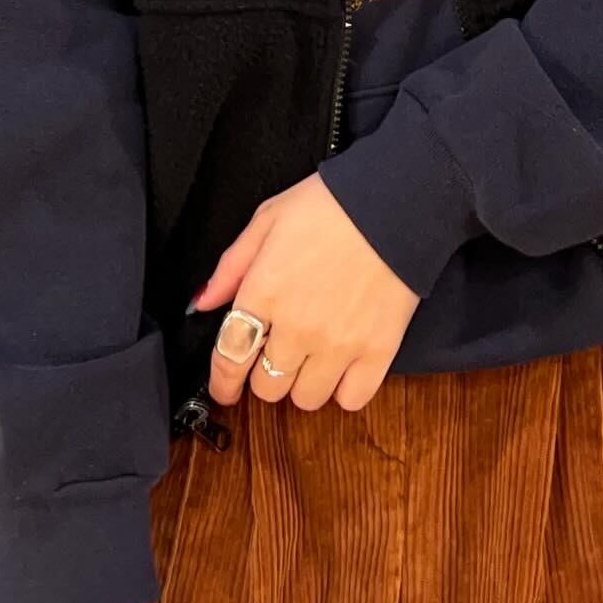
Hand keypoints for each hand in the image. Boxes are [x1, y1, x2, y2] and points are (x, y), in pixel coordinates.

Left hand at [193, 173, 419, 411]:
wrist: (396, 203)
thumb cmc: (333, 205)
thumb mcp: (268, 219)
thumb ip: (232, 265)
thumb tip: (205, 301)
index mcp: (264, 293)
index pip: (229, 358)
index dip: (223, 382)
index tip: (226, 388)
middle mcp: (297, 326)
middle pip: (267, 387)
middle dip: (266, 375)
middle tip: (279, 356)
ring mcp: (339, 343)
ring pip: (307, 399)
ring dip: (304, 385)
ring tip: (314, 360)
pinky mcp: (378, 350)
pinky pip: (352, 398)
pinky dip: (345, 390)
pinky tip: (345, 369)